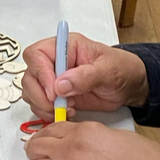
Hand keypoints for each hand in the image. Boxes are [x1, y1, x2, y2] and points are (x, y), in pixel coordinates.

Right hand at [22, 32, 149, 119]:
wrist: (130, 86)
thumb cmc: (122, 70)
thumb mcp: (108, 70)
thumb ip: (85, 76)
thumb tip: (60, 84)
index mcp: (65, 47)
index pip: (37, 54)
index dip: (40, 73)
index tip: (54, 91)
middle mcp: (55, 61)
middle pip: (29, 75)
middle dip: (39, 94)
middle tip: (56, 105)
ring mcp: (53, 79)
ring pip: (30, 92)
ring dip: (42, 105)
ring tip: (65, 110)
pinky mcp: (56, 95)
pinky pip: (40, 105)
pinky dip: (47, 113)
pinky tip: (67, 113)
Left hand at [25, 119, 159, 159]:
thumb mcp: (113, 135)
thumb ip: (88, 136)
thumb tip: (76, 142)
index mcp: (82, 131)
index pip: (49, 129)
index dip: (46, 136)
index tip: (47, 142)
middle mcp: (68, 148)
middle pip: (34, 147)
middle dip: (38, 152)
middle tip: (47, 158)